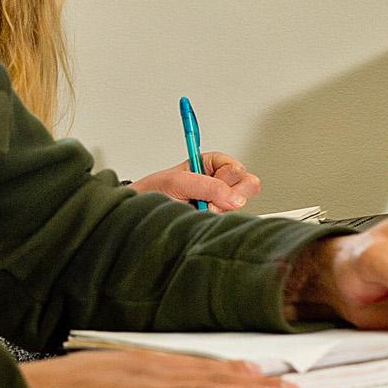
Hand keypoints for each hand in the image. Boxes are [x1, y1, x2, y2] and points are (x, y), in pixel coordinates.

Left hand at [131, 151, 260, 211]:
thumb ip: (207, 187)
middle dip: (231, 196)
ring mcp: (220, 202)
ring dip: (220, 211)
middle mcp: (219, 183)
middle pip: (249, 185)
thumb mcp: (177, 182)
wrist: (138, 215)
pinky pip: (230, 222)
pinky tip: (200, 219)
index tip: (209, 186)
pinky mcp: (216, 220)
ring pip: (240, 206)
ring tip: (197, 210)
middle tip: (207, 202)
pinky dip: (216, 223)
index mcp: (211, 164)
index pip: (237, 169)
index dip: (226, 179)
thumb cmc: (153, 193)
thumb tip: (236, 199)